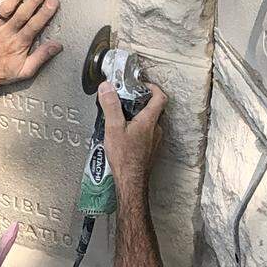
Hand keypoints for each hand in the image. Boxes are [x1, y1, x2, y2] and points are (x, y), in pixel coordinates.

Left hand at [0, 0, 62, 88]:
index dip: (45, 13)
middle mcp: (6, 33)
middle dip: (34, 0)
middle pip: (23, 14)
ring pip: (7, 7)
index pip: (35, 25)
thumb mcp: (24, 71)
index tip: (53, 2)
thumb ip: (41, 57)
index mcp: (19, 44)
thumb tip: (57, 46)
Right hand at [99, 80, 166, 194]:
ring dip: (139, 117)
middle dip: (142, 101)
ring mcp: (155, 140)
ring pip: (150, 122)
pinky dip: (138, 129)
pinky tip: (125, 135)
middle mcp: (156, 129)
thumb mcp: (113, 128)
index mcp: (149, 120)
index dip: (152, 87)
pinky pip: (147, 133)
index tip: (142, 85)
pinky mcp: (150, 149)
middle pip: (155, 108)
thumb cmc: (125, 158)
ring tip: (123, 118)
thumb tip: (107, 87)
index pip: (160, 97)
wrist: (131, 181)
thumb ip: (111, 106)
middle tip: (129, 100)